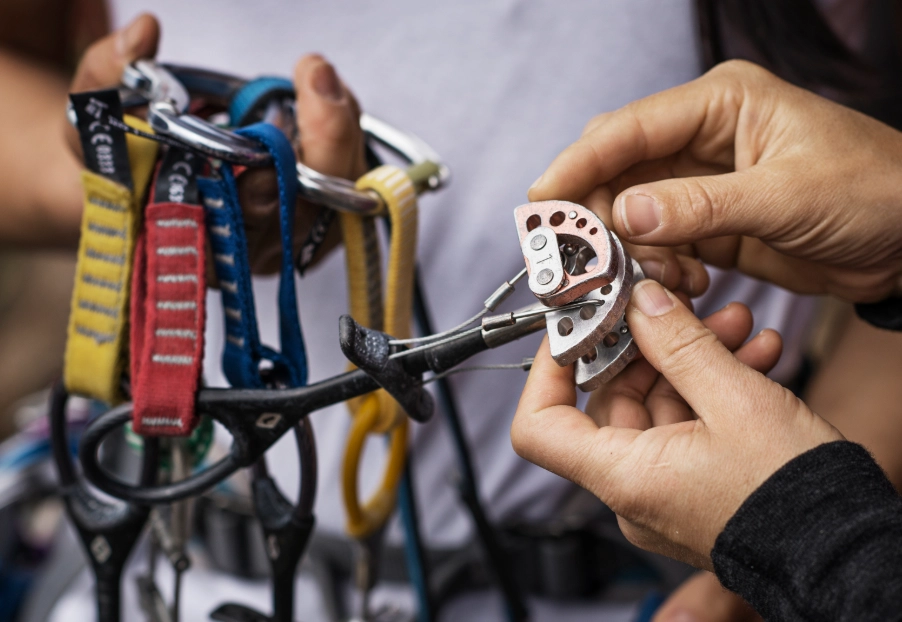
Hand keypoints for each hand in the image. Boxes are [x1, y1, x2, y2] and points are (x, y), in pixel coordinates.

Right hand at [67, 14, 366, 271]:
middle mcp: (253, 253)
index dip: (276, 166)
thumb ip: (106, 76)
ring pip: (345, 196)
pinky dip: (349, 140)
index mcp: (201, 239)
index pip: (253, 213)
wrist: (149, 194)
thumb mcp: (95, 122)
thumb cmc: (126, 166)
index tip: (277, 112)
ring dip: (342, 130)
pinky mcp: (321, 231)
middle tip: (314, 70)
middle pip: (315, 206)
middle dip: (326, 134)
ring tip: (314, 79)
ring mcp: (292, 244)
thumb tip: (145, 32)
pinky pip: (357, 189)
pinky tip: (326, 106)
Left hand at [511, 279, 842, 568]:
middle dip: (649, 346)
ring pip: (655, 405)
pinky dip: (708, 388)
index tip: (574, 330)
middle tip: (684, 308)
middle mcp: (632, 489)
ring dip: (691, 359)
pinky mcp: (691, 484)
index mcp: (624, 476)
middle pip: (607, 401)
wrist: (847, 551)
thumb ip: (680, 343)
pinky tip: (751, 354)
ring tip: (737, 326)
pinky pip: (683, 425)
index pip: (539, 427)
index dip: (546, 372)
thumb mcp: (736, 400)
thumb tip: (642, 301)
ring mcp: (661, 488)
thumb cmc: (795, 495)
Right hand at [529, 60, 901, 302]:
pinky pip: (657, 243)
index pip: (627, 128)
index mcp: (721, 104)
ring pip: (631, 213)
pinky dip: (658, 268)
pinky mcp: (709, 222)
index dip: (577, 165)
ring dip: (634, 251)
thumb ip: (702, 206)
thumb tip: (623, 214)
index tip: (540, 203)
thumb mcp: (789, 196)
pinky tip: (689, 282)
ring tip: (671, 276)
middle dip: (600, 217)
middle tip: (595, 262)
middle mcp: (702, 138)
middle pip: (616, 171)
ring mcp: (702, 182)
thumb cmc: (875, 191)